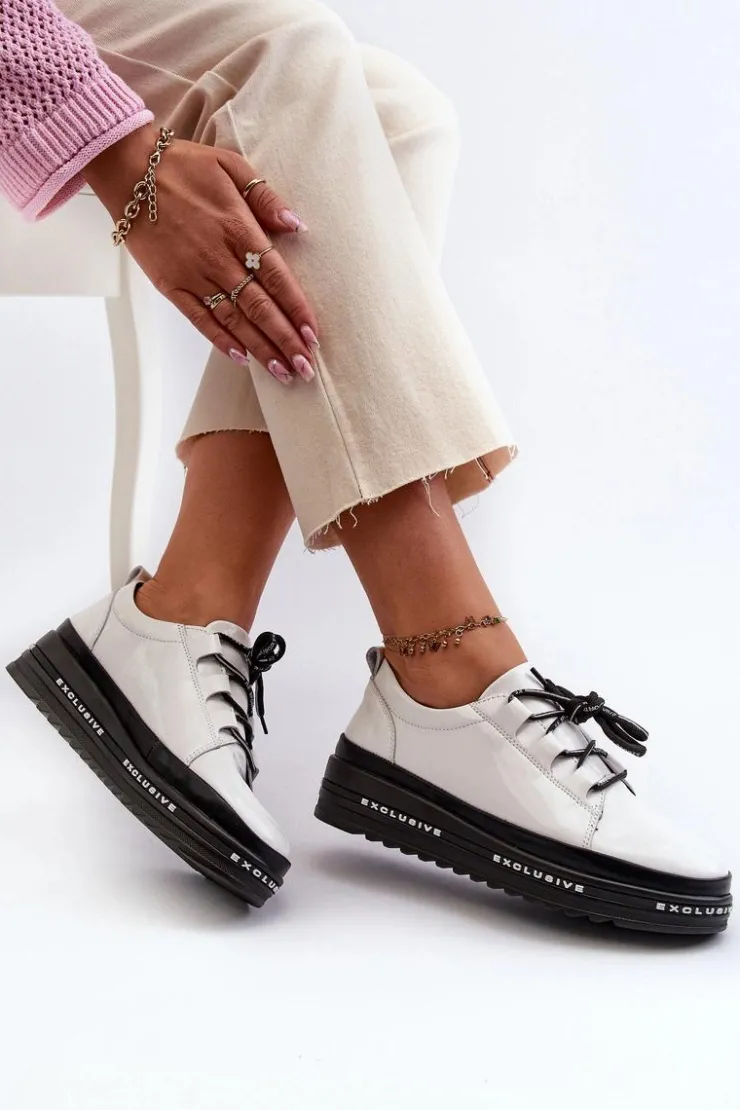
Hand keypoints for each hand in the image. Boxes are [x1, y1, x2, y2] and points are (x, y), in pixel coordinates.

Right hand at [84, 124, 318, 382]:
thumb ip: (265, 197)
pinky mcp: (170, 285)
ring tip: (281, 372)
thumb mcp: (231, 166)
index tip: (313, 335)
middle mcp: (218, 258)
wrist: (128, 170)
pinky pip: (199, 319)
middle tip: (305, 367)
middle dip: (284, 340)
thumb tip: (296, 225)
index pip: (276, 277)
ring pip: (233, 320)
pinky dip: (220, 340)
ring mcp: (193, 274)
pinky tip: (240, 358)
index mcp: (238, 228)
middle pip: (259, 307)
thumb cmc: (184, 166)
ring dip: (259, 349)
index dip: (296, 309)